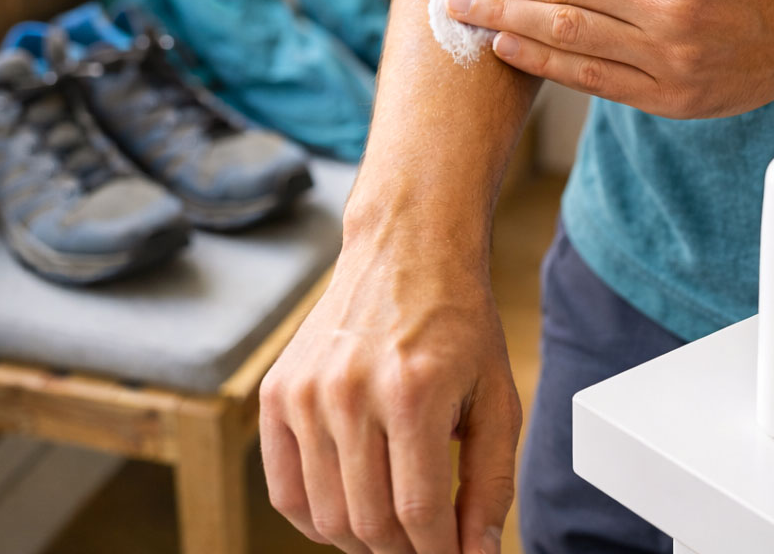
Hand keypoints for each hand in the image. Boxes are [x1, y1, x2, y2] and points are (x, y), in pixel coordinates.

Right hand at [259, 201, 520, 553]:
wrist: (404, 250)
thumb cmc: (456, 321)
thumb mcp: (496, 395)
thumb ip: (490, 481)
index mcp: (412, 391)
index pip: (419, 515)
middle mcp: (351, 391)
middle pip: (369, 524)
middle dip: (404, 552)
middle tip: (426, 541)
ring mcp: (306, 391)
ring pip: (327, 517)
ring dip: (363, 540)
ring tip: (393, 523)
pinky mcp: (277, 391)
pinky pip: (284, 491)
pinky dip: (316, 518)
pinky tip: (349, 504)